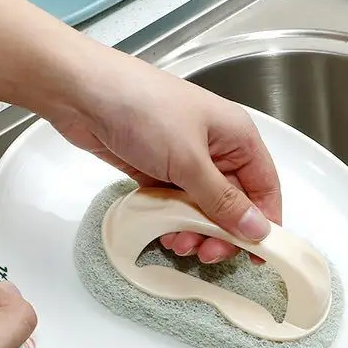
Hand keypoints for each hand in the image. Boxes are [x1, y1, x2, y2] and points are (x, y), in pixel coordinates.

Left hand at [52, 55, 281, 263]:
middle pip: (234, 202)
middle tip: (208, 254)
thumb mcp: (189, 160)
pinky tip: (163, 233)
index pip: (265, 186)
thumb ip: (223, 201)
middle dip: (223, 232)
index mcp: (237, 136)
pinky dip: (172, 222)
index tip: (259, 254)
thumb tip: (258, 229)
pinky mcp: (158, 169)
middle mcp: (217, 148)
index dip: (266, 221)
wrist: (80, 93)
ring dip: (195, 231)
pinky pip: (176, 204)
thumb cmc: (143, 109)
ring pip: (203, 208)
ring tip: (178, 243)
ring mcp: (186, 159)